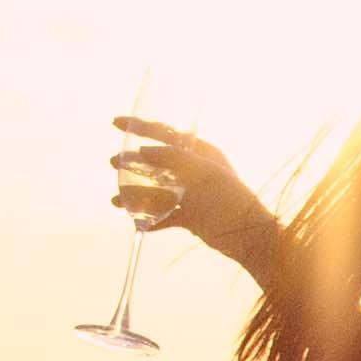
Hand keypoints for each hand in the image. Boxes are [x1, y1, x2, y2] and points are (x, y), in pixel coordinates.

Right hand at [112, 116, 279, 272]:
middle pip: (157, 163)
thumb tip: (143, 150)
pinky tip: (134, 221)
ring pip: (157, 190)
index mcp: (201, 153)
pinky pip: (164, 215)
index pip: (166, 134)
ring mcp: (192, 194)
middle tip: (112, 163)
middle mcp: (195, 171)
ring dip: (136, 194)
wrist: (248, 238)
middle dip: (133, 164)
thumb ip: (172, 159)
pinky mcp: (191, 217)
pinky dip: (149, 218)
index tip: (116, 123)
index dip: (141, 127)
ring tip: (115, 200)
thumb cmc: (231, 200)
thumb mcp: (203, 174)